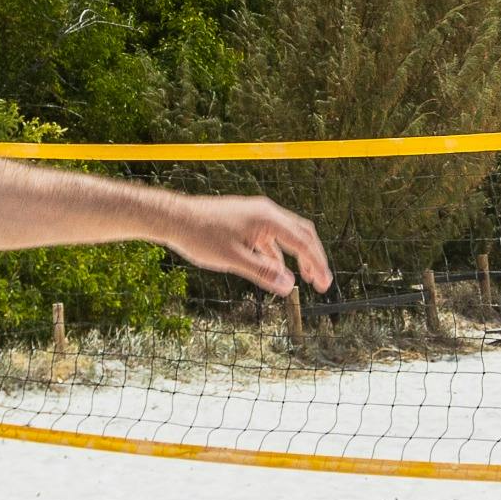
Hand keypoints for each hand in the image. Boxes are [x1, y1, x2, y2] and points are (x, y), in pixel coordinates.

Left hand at [152, 194, 332, 296]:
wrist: (175, 217)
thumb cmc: (201, 236)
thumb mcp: (232, 259)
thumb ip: (262, 272)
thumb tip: (289, 286)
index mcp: (267, 219)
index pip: (303, 242)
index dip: (317, 264)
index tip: (325, 285)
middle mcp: (266, 212)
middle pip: (302, 234)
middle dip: (314, 258)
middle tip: (322, 282)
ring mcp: (257, 215)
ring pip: (288, 235)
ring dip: (299, 256)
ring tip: (306, 278)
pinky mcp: (247, 220)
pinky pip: (271, 237)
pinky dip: (279, 254)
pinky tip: (278, 269)